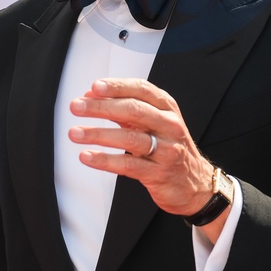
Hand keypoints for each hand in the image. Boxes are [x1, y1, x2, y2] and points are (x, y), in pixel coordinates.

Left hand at [68, 78, 214, 217]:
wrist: (195, 183)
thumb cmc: (170, 147)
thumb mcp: (154, 122)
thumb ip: (125, 109)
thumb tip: (92, 96)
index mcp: (167, 107)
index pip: (141, 89)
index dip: (117, 86)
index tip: (94, 87)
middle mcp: (169, 125)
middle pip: (133, 110)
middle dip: (101, 107)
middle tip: (77, 106)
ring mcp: (166, 149)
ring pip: (130, 138)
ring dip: (98, 134)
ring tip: (75, 132)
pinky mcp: (159, 173)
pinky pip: (128, 165)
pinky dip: (105, 160)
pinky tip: (87, 156)